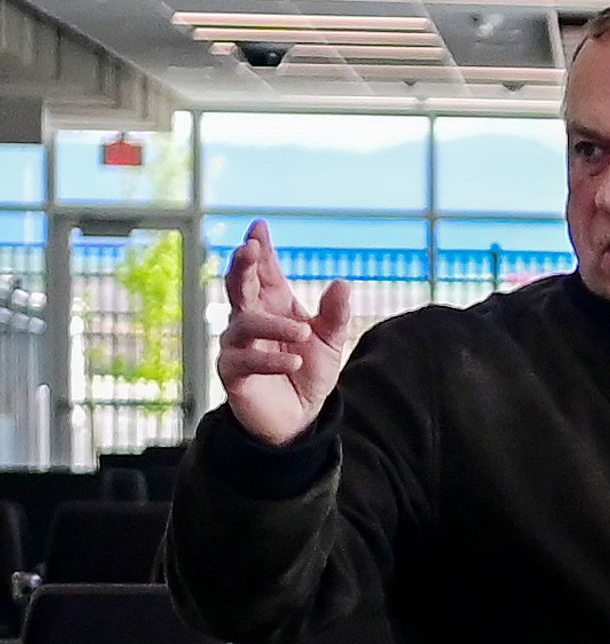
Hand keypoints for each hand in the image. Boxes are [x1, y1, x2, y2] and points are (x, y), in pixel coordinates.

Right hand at [215, 220, 363, 447]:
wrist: (299, 417)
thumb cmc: (309, 372)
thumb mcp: (331, 341)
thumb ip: (335, 314)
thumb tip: (342, 283)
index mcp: (273, 305)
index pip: (263, 272)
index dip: (260, 250)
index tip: (259, 226)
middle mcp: (249, 320)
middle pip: (238, 286)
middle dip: (242, 266)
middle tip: (249, 248)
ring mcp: (237, 345)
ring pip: (244, 324)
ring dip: (272, 324)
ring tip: (302, 332)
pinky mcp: (233, 373)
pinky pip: (244, 361)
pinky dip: (270, 360)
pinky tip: (294, 362)